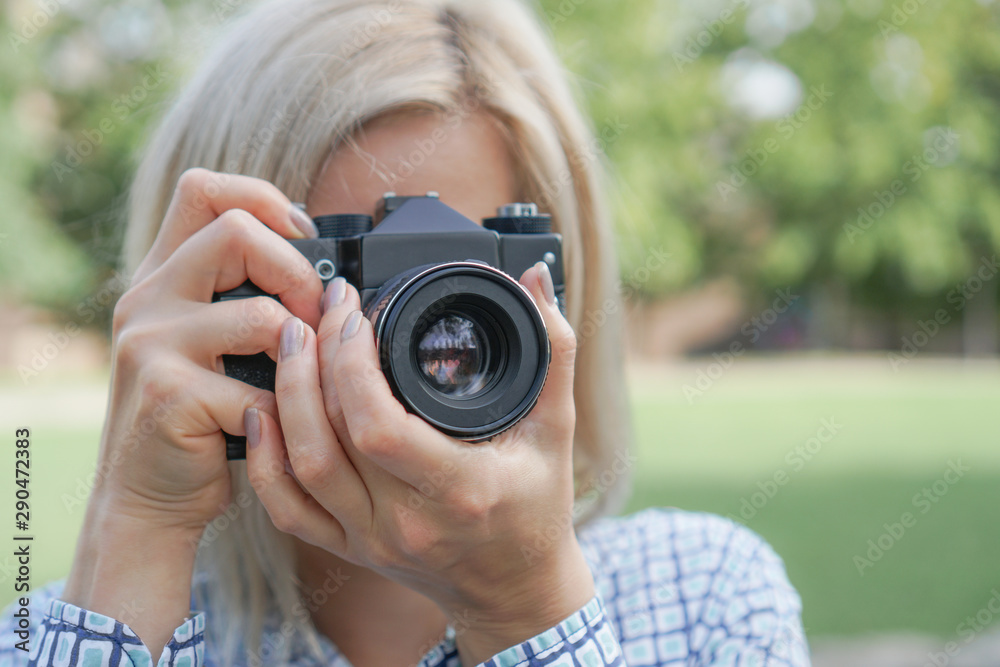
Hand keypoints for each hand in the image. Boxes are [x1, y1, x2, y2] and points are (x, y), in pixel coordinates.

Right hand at [66, 168, 323, 658]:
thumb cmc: (197, 416)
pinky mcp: (170, 395)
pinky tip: (277, 425)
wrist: (148, 494)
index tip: (304, 235)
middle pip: (236, 231)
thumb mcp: (207, 344)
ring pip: (261, 315)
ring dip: (304, 351)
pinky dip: (285, 411)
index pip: (203, 190)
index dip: (263, 198)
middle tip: (317, 316)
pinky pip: (260, 389)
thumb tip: (329, 278)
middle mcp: (148, 299)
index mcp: (163, 276)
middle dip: (297, 272)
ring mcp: (153, 345)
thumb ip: (243, 299)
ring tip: (305, 378)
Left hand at [246, 262, 594, 663]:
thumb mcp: (558, 429)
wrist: (517, 590)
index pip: (379, 428)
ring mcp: (371, 538)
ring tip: (293, 342)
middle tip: (324, 311)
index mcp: (460, 489)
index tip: (356, 317)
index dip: (352, 365)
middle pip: (330, 438)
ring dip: (286, 398)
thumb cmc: (539, 509)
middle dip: (315, 362)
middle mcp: (407, 521)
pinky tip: (262, 414)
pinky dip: (265, 461)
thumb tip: (537, 279)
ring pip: (301, 467)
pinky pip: (288, 509)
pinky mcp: (350, 548)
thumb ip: (553, 350)